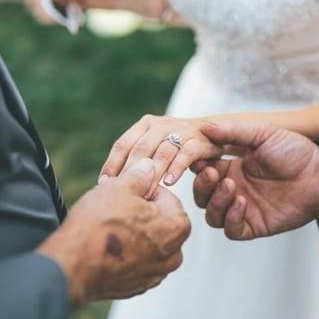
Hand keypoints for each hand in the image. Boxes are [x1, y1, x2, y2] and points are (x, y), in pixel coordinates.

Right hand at [37, 159, 190, 305]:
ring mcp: (155, 274)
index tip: (127, 193)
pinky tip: (107, 247)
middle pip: (161, 223)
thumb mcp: (120, 187)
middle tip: (117, 209)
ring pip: (150, 245)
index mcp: (177, 226)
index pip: (167, 198)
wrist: (73, 264)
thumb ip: (140, 175)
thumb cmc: (98, 224)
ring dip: (136, 235)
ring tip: (111, 228)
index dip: (145, 191)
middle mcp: (173, 254)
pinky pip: (137, 264)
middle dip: (143, 214)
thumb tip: (149, 166)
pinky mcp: (137, 287)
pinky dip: (126, 255)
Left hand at [100, 115, 223, 195]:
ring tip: (146, 194)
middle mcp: (161, 124)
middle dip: (131, 173)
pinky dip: (176, 168)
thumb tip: (106, 183)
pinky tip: (169, 183)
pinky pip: (186, 154)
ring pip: (162, 152)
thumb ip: (136, 159)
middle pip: (141, 149)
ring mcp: (181, 130)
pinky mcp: (199, 140)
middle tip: (123, 194)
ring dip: (153, 175)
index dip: (112, 164)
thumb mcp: (154, 147)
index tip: (104, 184)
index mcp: (145, 124)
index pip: (123, 144)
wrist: (214, 133)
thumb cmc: (177, 146)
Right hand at [192, 121, 318, 239]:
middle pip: (201, 196)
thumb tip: (203, 127)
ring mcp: (243, 209)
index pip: (201, 172)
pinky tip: (241, 201)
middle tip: (211, 174)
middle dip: (201, 186)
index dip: (195, 167)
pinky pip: (232, 230)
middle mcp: (234, 189)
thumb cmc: (294, 149)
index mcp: (231, 168)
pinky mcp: (256, 225)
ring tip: (230, 186)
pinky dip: (231, 218)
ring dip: (215, 202)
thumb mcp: (262, 133)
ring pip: (212, 215)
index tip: (197, 159)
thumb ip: (233, 132)